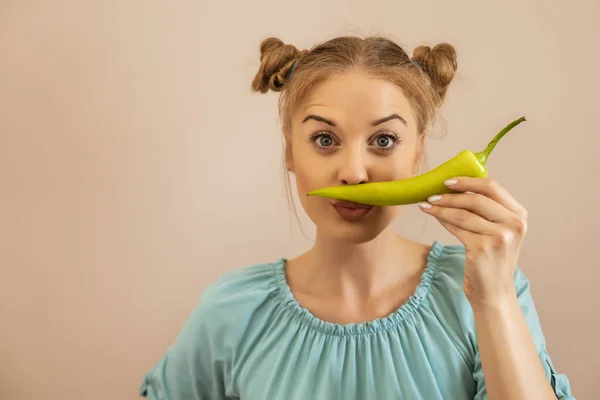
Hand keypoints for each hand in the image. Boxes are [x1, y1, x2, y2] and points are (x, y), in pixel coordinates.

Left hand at [418, 177, 527, 309]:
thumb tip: (456, 187)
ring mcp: (499, 237)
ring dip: (441, 207)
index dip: (468, 181)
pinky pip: (457, 228)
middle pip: (476, 199)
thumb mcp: (498, 232)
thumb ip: (487, 211)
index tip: (448, 180)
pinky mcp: (483, 248)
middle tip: (431, 193)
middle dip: (450, 194)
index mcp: (519, 215)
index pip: (492, 187)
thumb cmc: (492, 260)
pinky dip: (442, 220)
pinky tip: (432, 215)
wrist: (494, 293)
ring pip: (463, 213)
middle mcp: (514, 224)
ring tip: (426, 204)